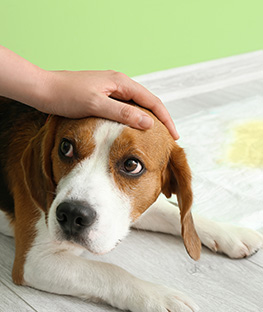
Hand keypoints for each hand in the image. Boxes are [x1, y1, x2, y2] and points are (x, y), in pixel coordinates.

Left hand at [39, 70, 178, 138]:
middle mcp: (118, 84)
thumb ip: (122, 113)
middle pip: (146, 103)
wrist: (43, 90)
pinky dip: (132, 121)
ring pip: (135, 107)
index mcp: (120, 82)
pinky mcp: (102, 98)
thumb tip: (148, 122)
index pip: (152, 101)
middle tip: (166, 139)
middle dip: (159, 120)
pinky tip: (131, 131)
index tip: (173, 136)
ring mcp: (110, 91)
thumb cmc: (66, 95)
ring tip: (153, 137)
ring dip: (146, 121)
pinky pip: (123, 110)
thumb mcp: (96, 105)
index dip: (165, 119)